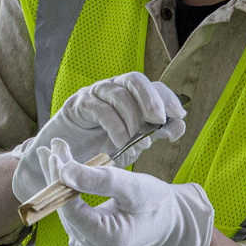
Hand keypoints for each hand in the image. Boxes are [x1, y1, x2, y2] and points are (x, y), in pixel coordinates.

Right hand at [12, 72, 185, 200]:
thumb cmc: (99, 151)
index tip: (179, 116)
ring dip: (132, 115)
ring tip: (135, 138)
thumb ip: (154, 133)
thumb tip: (179, 123)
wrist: (66, 166)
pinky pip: (99, 107)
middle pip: (134, 79)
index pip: (152, 86)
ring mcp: (93, 95)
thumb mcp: (133, 145)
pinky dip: (114, 124)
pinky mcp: (76, 105)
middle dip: (151, 98)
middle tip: (158, 119)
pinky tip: (120, 140)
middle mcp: (112, 90)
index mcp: (129, 96)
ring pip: (118, 92)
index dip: (168, 98)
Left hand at [38, 137, 214, 245]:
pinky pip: (71, 217)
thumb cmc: (156, 203)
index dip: (59, 181)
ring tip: (54, 155)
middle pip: (65, 211)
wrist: (169, 224)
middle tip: (50, 148)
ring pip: (65, 213)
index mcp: (109, 241)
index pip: (71, 210)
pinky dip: (67, 195)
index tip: (53, 153)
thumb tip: (63, 171)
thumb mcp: (133, 186)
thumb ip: (100, 179)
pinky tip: (63, 174)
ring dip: (59, 184)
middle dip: (57, 178)